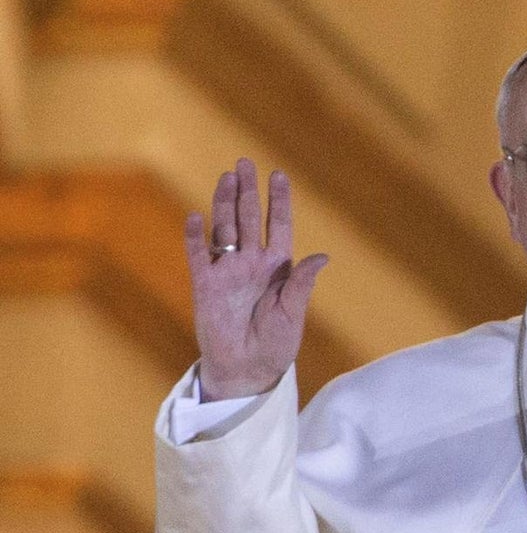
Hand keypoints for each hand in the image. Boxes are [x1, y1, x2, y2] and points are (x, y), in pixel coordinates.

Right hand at [185, 158, 327, 400]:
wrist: (247, 369)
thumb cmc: (276, 344)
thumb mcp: (293, 313)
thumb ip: (302, 283)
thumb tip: (323, 256)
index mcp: (278, 268)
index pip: (279, 226)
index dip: (279, 202)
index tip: (279, 174)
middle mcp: (252, 263)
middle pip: (249, 219)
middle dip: (248, 191)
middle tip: (245, 163)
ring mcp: (227, 272)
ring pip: (225, 228)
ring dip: (225, 203)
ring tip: (226, 177)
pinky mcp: (205, 285)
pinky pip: (198, 256)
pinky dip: (196, 237)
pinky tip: (197, 217)